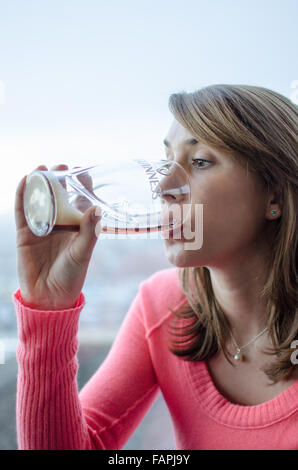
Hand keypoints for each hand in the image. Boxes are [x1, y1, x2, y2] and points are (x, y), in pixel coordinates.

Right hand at [15, 164, 101, 309]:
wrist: (48, 297)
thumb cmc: (71, 276)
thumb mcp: (82, 253)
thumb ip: (89, 232)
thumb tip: (97, 208)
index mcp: (77, 226)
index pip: (80, 199)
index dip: (81, 184)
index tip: (81, 170)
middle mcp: (60, 223)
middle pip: (59, 195)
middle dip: (60, 179)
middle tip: (62, 167)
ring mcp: (42, 226)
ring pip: (40, 199)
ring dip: (40, 182)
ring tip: (43, 168)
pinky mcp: (25, 233)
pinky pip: (23, 211)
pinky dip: (22, 195)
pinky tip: (24, 181)